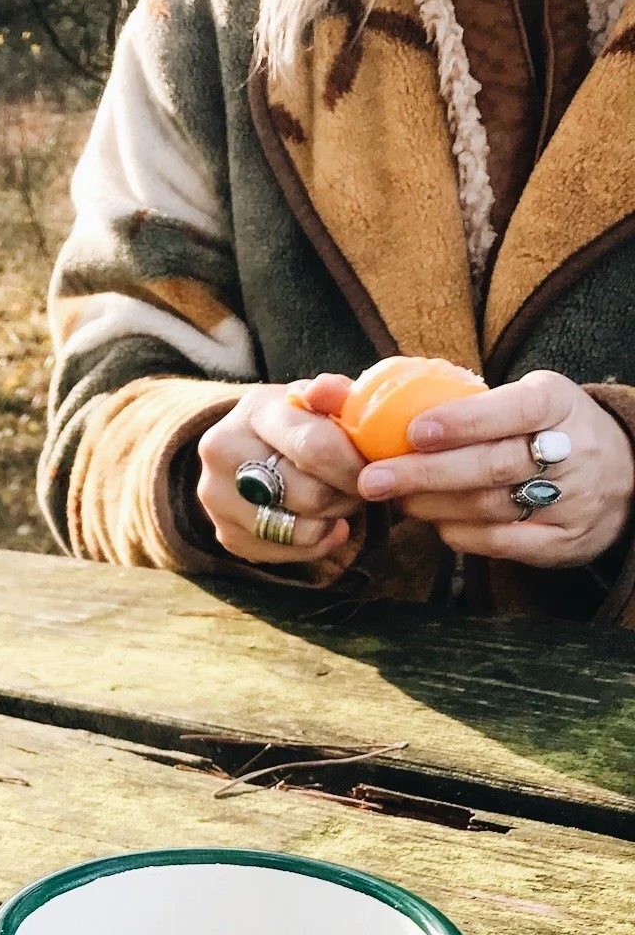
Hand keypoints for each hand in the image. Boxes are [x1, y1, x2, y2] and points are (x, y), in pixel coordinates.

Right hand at [197, 376, 363, 564]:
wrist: (247, 446)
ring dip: (333, 520)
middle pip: (310, 495)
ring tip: (338, 502)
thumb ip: (337, 394)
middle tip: (359, 487)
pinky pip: (289, 554)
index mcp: (254, 411)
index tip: (377, 469)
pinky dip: (316, 543)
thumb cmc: (298, 422)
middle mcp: (224, 452)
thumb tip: (332, 391)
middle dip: (348, 496)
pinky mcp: (225, 534)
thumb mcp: (318, 399)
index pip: (313, 447)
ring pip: (301, 530)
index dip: (355, 466)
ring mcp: (218, 497)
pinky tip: (322, 524)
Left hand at [356, 371, 634, 567]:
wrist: (617, 474)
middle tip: (373, 479)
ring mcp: (571, 501)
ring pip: (491, 507)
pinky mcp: (562, 542)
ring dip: (434, 505)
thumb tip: (329, 392)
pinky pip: (500, 542)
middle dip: (428, 474)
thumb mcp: (513, 399)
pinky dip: (459, 533)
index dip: (464, 422)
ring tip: (396, 499)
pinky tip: (434, 521)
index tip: (414, 431)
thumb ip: (442, 397)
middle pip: (494, 465)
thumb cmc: (535, 429)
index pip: (513, 410)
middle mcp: (572, 451)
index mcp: (557, 403)